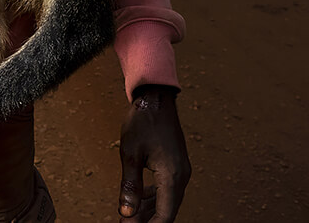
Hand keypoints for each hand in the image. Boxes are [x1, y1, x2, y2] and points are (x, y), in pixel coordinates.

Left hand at [118, 85, 189, 221]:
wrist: (156, 98)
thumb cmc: (143, 121)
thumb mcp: (130, 154)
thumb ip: (130, 186)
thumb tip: (126, 213)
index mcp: (172, 175)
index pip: (165, 215)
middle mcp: (181, 176)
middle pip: (167, 210)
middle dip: (147, 220)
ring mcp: (181, 170)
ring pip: (167, 200)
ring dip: (150, 210)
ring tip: (130, 215)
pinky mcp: (177, 165)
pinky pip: (168, 188)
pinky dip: (154, 197)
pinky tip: (140, 199)